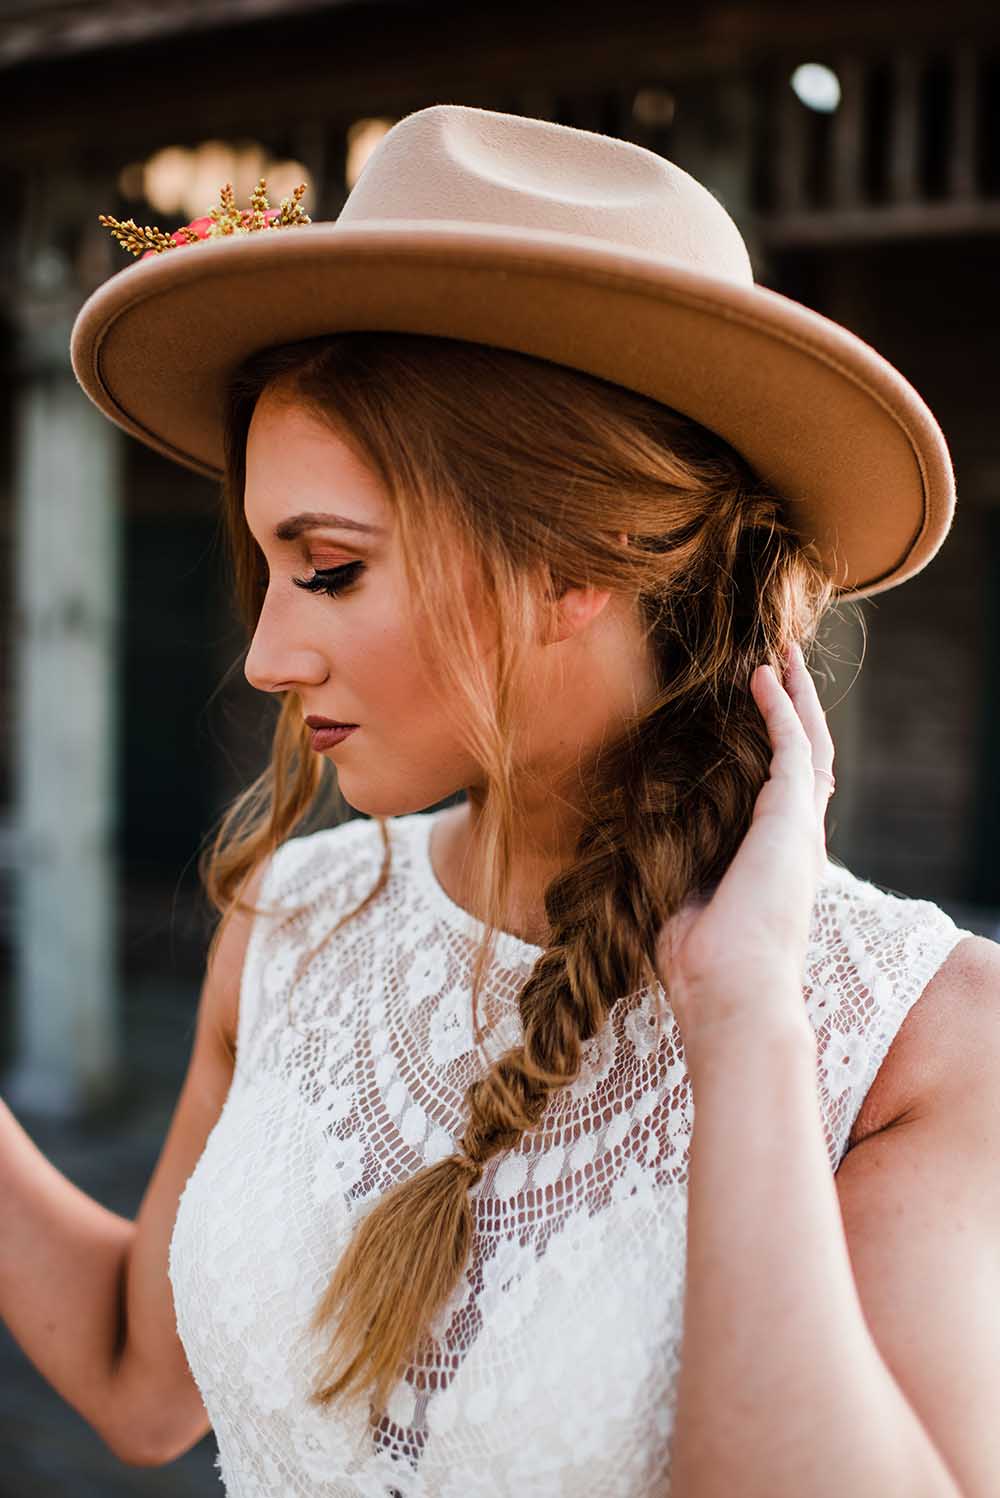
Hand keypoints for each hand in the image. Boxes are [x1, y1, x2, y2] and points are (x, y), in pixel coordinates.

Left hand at [654, 641, 835, 1051]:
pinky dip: (779, 706)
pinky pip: (792, 744)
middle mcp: (796, 840)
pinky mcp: (792, 817)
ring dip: (796, 696)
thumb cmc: (699, 964)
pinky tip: (762, 675)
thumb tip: (635, 842)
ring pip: (811, 742)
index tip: (755, 714)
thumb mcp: (682, 898)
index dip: (774, 749)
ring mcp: (800, 827)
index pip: (783, 791)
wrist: (729, 991)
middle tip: (783, 668)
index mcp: (774, 861)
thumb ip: (675, 864)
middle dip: (796, 710)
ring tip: (781, 657)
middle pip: (808, 757)